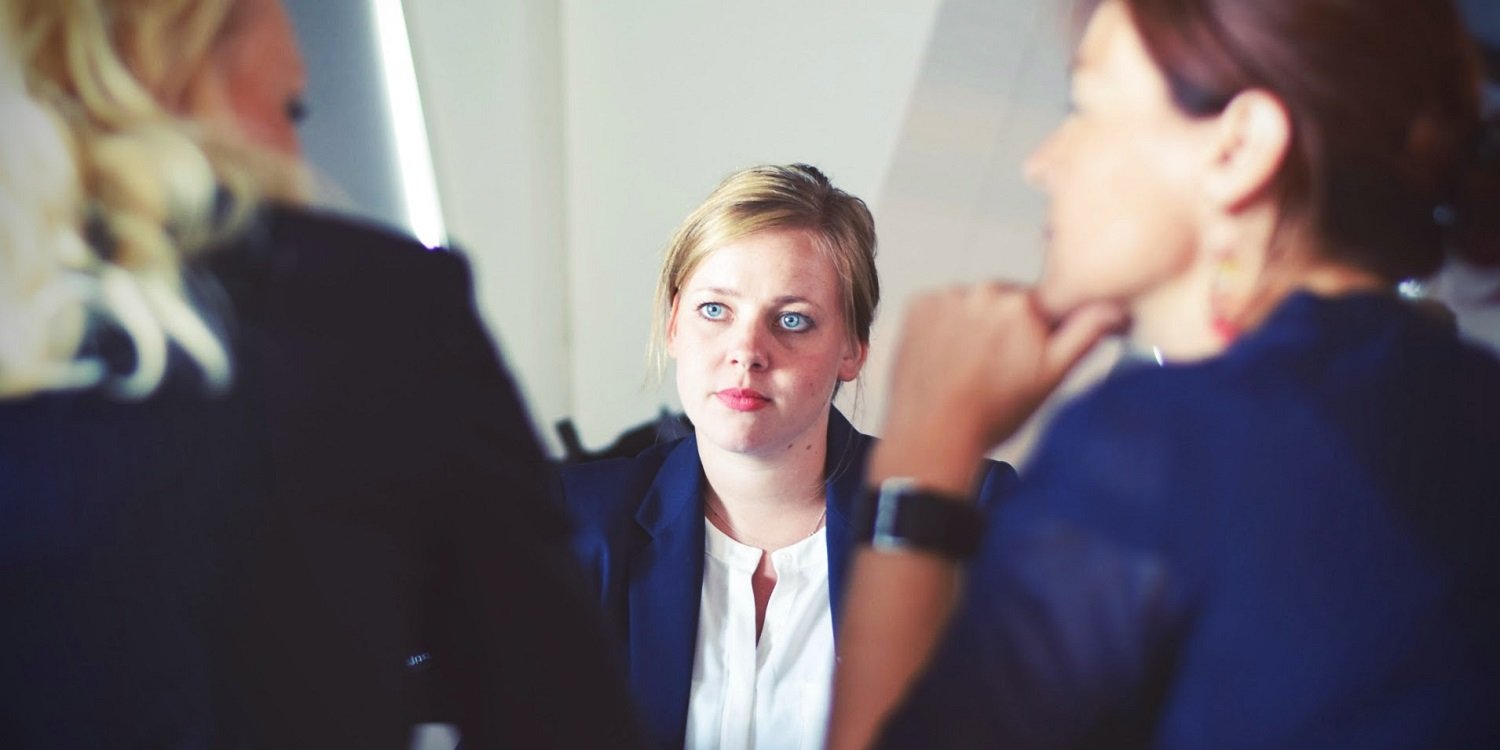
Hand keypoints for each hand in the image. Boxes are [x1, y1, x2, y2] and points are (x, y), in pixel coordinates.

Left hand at [872, 283, 1123, 492]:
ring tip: (966, 365)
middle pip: (1004, 301)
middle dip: (1003, 326)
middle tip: (994, 367)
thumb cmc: (992, 413)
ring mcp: (947, 296)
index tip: (1023, 355)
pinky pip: (940, 306)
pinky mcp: (918, 304)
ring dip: (972, 324)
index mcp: (1023, 304)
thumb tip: (1115, 308)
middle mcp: (984, 291)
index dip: (1035, 332)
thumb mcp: (1052, 377)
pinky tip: (945, 356)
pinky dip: (942, 325)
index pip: (1040, 305)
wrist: (934, 434)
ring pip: (971, 303)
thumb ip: (1085, 333)